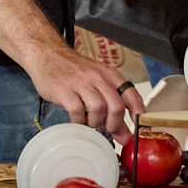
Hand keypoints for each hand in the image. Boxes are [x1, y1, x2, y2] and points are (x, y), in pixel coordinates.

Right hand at [23, 42, 145, 138]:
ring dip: (94, 122)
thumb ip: (111, 105)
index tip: (140, 130)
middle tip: (108, 129)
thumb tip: (124, 134)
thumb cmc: (73, 70)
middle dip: (114, 124)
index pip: (132, 95)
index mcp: (109, 74)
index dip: (138, 114)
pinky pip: (77, 112)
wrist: (47, 54)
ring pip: (98, 110)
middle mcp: (98, 77)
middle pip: (116, 106)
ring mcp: (80, 83)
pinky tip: (76, 119)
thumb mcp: (96, 82)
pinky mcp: (64, 90)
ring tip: (88, 120)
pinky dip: (79, 121)